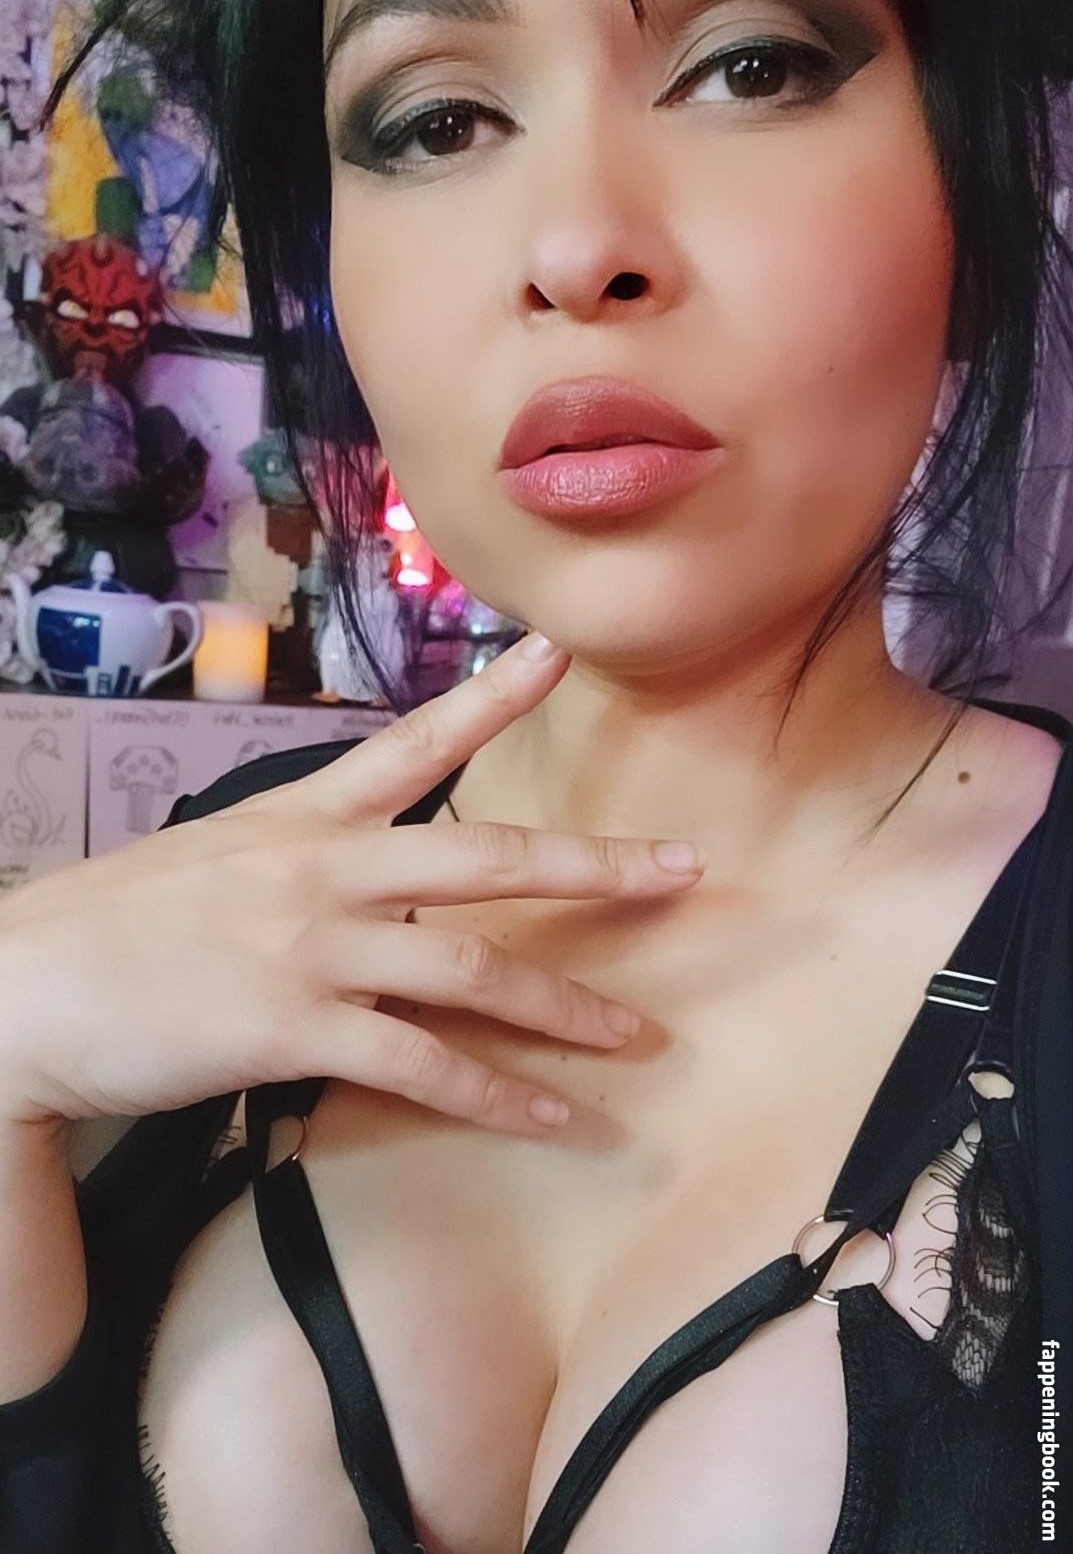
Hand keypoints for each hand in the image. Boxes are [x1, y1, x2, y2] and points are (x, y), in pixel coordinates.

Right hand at [0, 634, 704, 1137]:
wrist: (27, 988)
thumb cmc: (113, 924)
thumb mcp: (213, 856)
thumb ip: (300, 858)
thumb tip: (372, 881)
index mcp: (303, 814)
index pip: (415, 741)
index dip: (494, 695)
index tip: (558, 652)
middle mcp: (325, 868)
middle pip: (486, 859)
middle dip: (593, 865)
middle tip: (681, 870)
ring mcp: (315, 947)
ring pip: (474, 971)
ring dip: (566, 1008)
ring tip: (637, 1035)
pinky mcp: (296, 1029)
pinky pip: (422, 1067)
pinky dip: (496, 1098)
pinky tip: (553, 1120)